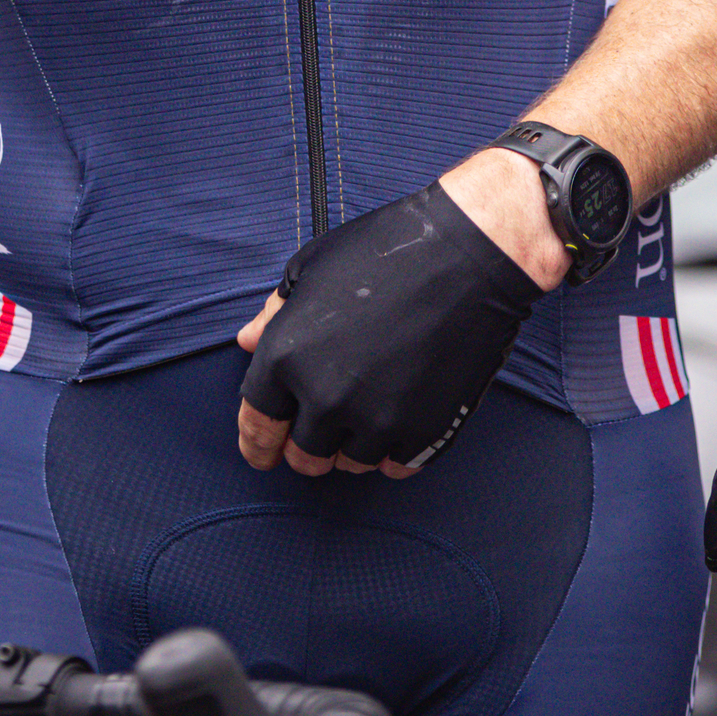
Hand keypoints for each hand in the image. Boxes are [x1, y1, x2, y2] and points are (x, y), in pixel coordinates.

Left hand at [236, 179, 547, 478]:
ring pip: (350, 463)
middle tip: (323, 424)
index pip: (257, 422)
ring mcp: (376, 420)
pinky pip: (394, 466)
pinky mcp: (423, 433)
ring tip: (370, 403)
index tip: (261, 450)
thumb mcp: (313, 266)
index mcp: (287, 355)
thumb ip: (275, 312)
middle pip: (303, 456)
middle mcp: (325, 398)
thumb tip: (247, 342)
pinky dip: (393, 447)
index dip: (256, 440)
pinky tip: (401, 412)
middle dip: (307, 443)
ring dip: (353, 444)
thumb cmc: (388, 249)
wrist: (470, 253)